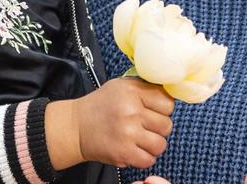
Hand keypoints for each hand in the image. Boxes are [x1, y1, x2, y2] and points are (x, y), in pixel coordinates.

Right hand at [53, 77, 174, 169]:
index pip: (168, 103)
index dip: (163, 109)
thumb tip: (170, 90)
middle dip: (159, 128)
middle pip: (166, 125)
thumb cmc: (100, 106)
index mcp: (133, 91)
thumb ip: (145, 87)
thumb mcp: (121, 86)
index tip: (154, 112)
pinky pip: (149, 160)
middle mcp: (131, 111)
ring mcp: (128, 133)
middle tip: (146, 127)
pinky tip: (136, 150)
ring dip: (154, 144)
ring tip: (143, 140)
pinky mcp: (123, 153)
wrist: (76, 127)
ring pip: (161, 144)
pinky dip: (144, 158)